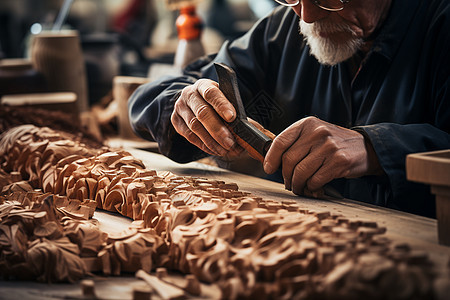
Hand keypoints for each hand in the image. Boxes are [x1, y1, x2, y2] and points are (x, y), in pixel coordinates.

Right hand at [171, 79, 242, 156]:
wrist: (194, 101)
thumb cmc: (215, 101)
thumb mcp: (225, 98)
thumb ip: (235, 109)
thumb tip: (250, 128)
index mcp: (203, 85)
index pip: (211, 93)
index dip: (222, 105)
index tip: (232, 117)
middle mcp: (188, 94)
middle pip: (202, 113)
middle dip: (218, 130)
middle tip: (230, 142)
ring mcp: (180, 108)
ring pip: (195, 127)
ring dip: (212, 141)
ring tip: (225, 149)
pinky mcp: (176, 121)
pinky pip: (189, 136)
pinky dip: (204, 145)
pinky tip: (215, 150)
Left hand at [263, 116, 382, 195]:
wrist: (365, 147)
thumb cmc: (333, 144)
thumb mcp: (314, 135)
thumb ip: (295, 144)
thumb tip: (271, 162)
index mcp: (307, 124)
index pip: (281, 141)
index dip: (271, 158)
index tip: (269, 169)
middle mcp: (318, 132)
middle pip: (289, 160)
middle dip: (286, 176)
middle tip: (289, 183)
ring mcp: (329, 146)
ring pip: (301, 172)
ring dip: (297, 185)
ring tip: (299, 187)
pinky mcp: (339, 161)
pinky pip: (315, 180)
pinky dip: (311, 187)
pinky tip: (313, 187)